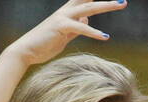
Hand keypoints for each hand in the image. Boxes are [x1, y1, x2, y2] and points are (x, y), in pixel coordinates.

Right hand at [9, 0, 126, 67]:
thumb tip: (86, 20)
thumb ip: (76, 27)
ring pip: (89, 8)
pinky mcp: (61, 27)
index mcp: (67, 11)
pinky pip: (81, 27)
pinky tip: (105, 36)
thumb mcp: (64, 35)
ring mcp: (63, 17)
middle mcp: (65, 11)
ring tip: (121, 4)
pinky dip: (93, 32)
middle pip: (90, 0)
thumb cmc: (44, 44)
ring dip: (106, 4)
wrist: (26, 51)